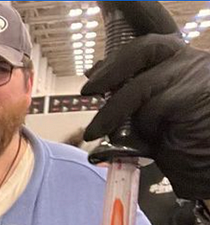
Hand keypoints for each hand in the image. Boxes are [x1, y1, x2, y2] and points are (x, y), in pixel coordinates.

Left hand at [81, 1, 209, 199]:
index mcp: (183, 66)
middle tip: (87, 89)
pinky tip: (127, 140)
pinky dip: (129, 123)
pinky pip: (147, 103)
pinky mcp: (193, 91)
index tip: (108, 2)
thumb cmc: (188, 150)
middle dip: (113, 65)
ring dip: (113, 106)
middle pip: (147, 47)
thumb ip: (132, 98)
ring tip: (95, 129)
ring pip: (140, 78)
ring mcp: (196, 72)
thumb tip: (97, 78)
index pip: (154, 36)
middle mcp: (193, 62)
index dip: (135, 13)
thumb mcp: (152, 122)